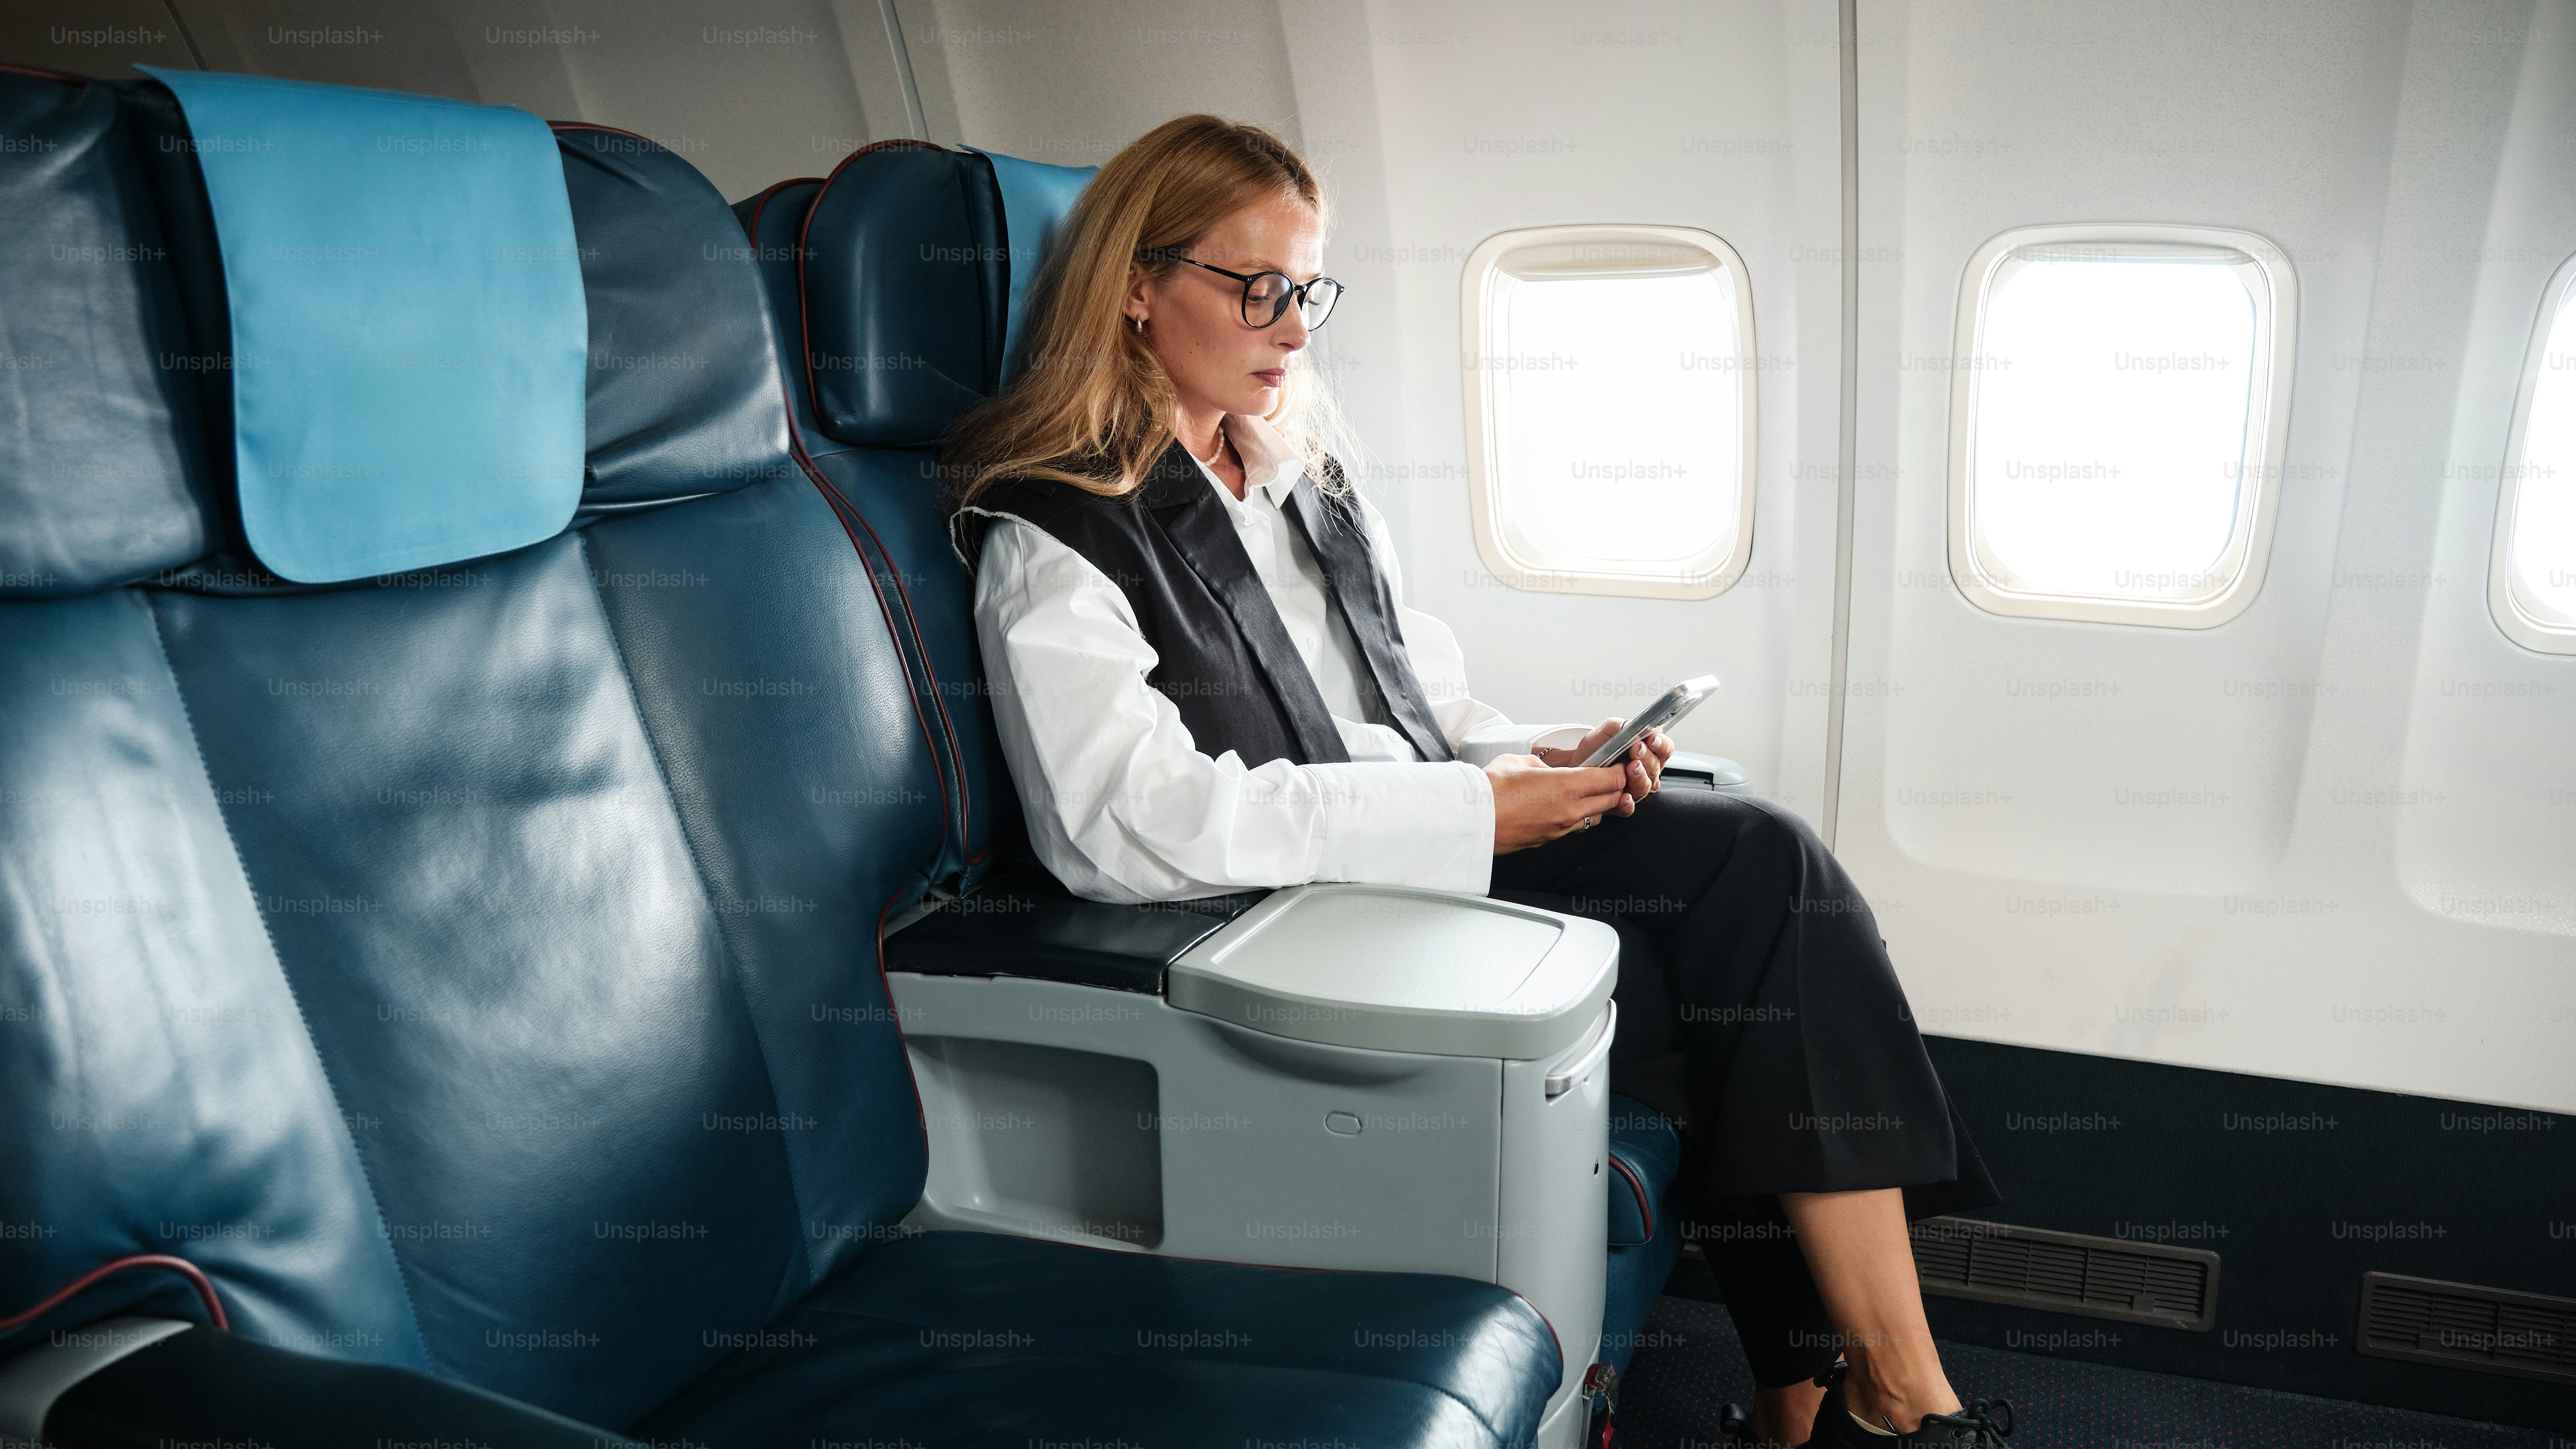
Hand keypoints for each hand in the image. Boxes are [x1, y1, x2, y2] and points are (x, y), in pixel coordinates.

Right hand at [1487, 753, 1631, 853]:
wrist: (1471, 820)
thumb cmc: (1490, 788)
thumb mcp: (1519, 762)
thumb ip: (1542, 765)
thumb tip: (1548, 770)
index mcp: (1566, 785)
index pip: (1612, 779)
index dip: (1621, 770)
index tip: (1620, 764)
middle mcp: (1569, 809)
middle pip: (1612, 800)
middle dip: (1617, 787)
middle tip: (1614, 776)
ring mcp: (1560, 827)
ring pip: (1597, 816)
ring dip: (1600, 804)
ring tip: (1592, 792)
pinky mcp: (1549, 839)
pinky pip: (1576, 827)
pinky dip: (1580, 816)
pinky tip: (1569, 807)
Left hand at [1534, 719, 1675, 814]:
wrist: (1577, 763)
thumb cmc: (1597, 747)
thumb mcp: (1606, 731)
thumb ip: (1621, 726)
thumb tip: (1634, 726)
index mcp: (1649, 752)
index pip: (1665, 749)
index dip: (1661, 745)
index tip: (1652, 739)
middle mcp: (1646, 771)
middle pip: (1656, 767)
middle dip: (1647, 758)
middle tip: (1637, 750)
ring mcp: (1635, 788)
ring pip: (1646, 787)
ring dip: (1640, 777)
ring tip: (1630, 768)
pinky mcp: (1621, 804)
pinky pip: (1630, 808)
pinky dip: (1628, 803)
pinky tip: (1624, 796)